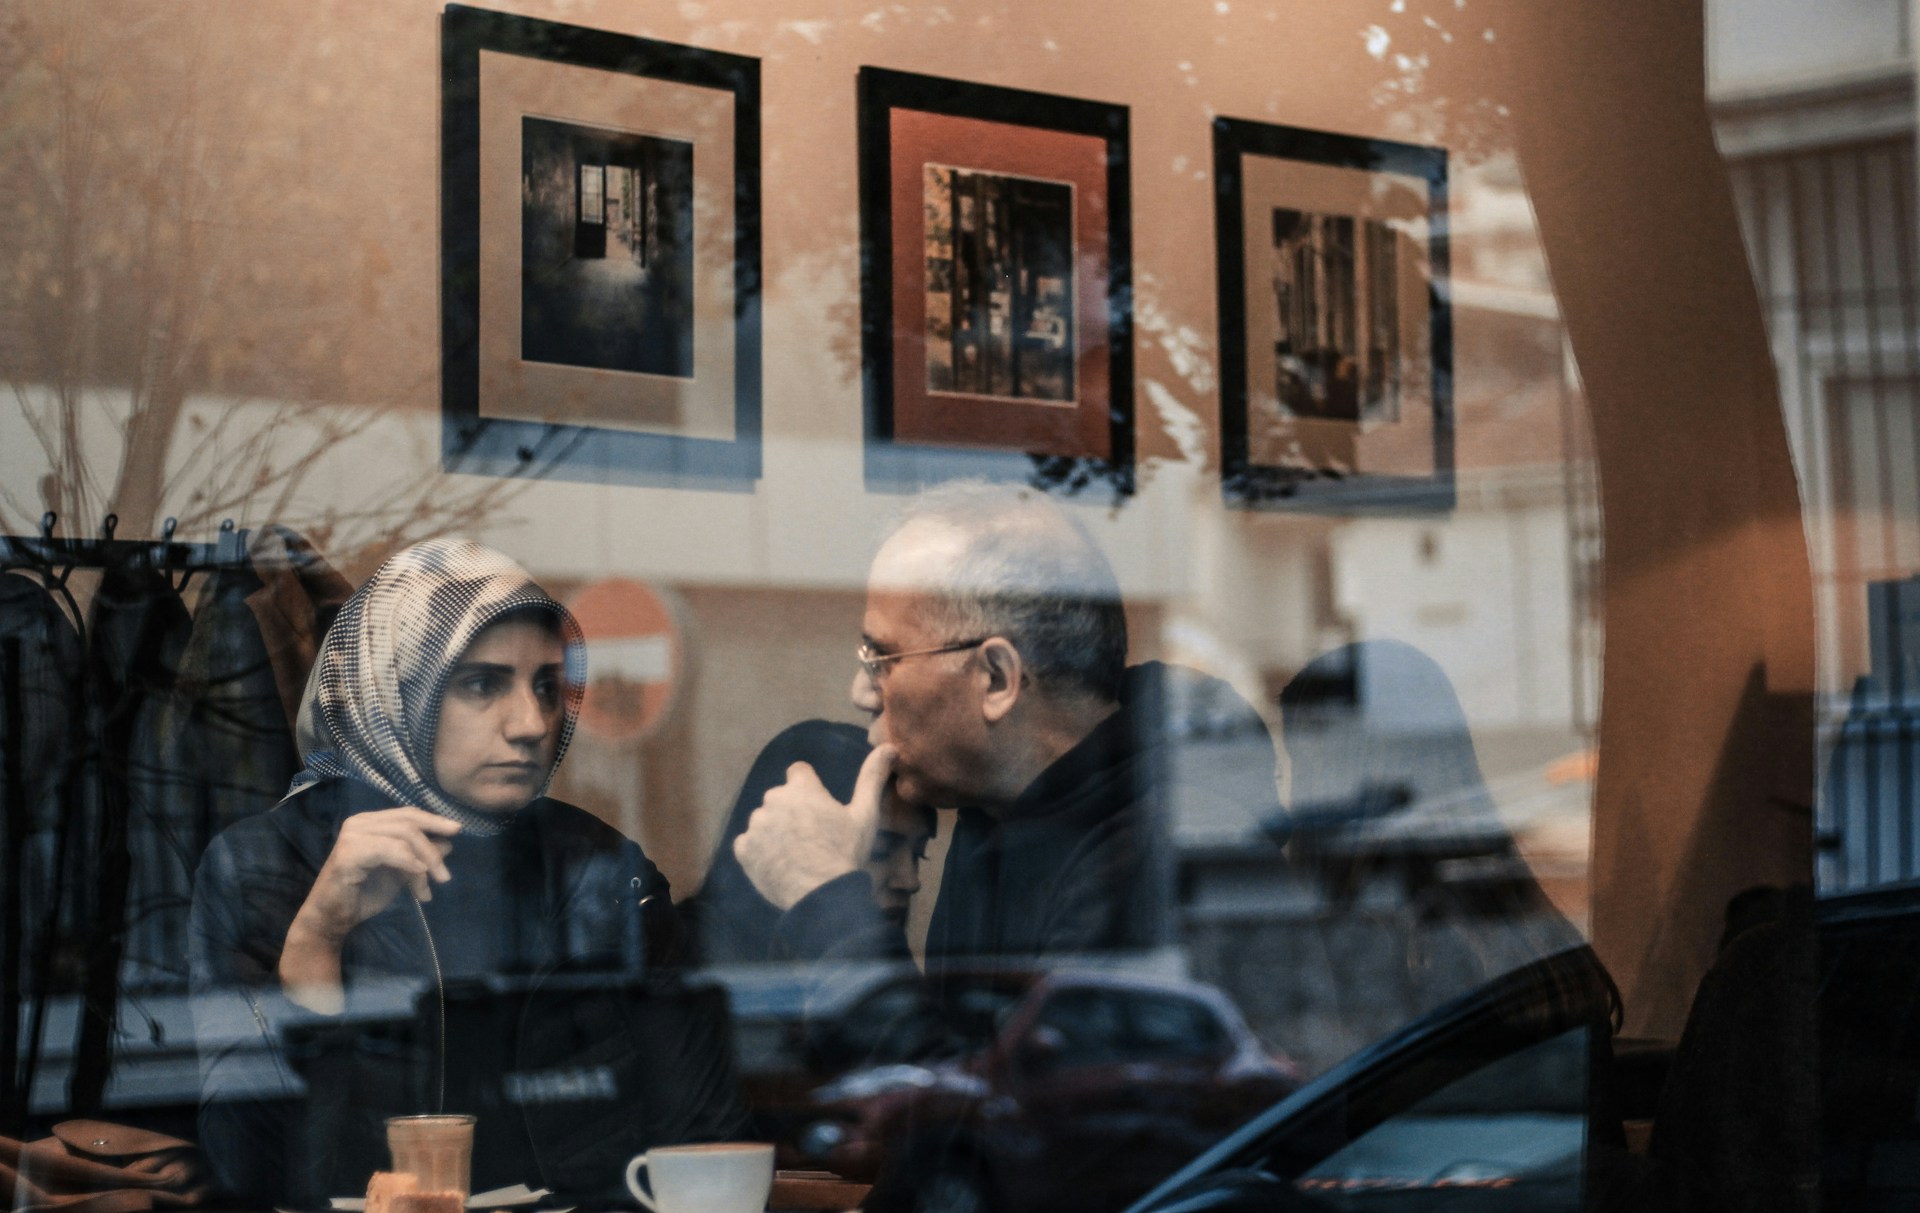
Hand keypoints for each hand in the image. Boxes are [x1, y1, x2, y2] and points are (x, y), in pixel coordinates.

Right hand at [279, 808, 459, 1010]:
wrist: (332, 919)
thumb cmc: (364, 894)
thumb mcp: (401, 872)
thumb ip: (420, 855)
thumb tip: (449, 842)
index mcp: (370, 822)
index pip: (408, 814)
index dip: (434, 821)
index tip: (457, 831)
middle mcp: (359, 823)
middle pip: (409, 823)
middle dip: (432, 849)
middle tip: (444, 877)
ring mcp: (351, 836)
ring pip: (403, 836)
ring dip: (423, 863)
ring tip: (427, 888)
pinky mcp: (348, 853)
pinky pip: (389, 850)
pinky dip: (408, 862)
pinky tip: (418, 877)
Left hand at [734, 744, 895, 910]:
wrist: (822, 897)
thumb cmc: (846, 853)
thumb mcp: (865, 815)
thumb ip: (872, 777)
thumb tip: (888, 746)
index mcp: (801, 787)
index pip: (798, 772)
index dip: (809, 788)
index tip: (819, 809)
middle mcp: (773, 800)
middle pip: (780, 797)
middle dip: (791, 810)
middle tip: (811, 836)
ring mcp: (755, 825)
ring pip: (764, 820)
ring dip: (775, 830)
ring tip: (795, 854)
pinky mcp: (743, 850)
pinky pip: (747, 843)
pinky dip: (759, 851)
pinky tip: (778, 864)